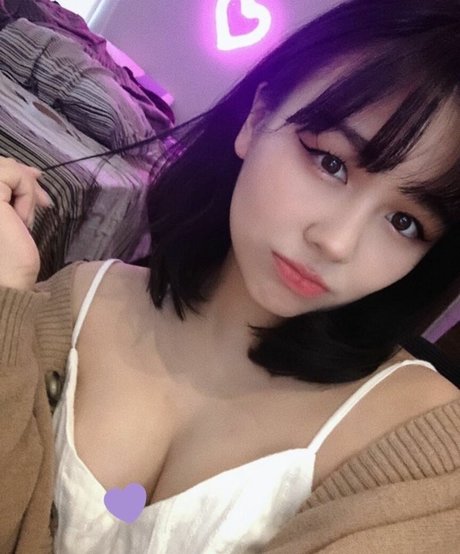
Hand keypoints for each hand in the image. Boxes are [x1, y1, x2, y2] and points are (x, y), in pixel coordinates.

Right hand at [0, 157, 51, 289]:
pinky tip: (21, 221)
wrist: (5, 282)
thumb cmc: (8, 258)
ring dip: (24, 190)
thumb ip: (13, 191)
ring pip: (6, 167)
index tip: (37, 180)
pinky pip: (13, 175)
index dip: (15, 170)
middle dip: (24, 177)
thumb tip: (34, 172)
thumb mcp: (12, 215)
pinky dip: (25, 194)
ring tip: (24, 220)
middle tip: (43, 201)